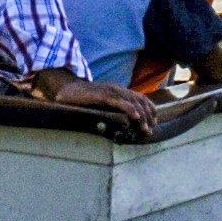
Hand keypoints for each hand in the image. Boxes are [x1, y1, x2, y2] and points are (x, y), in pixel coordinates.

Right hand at [27, 68, 155, 125]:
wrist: (67, 90)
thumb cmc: (84, 99)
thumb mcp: (103, 104)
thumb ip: (114, 109)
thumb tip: (125, 123)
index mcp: (119, 91)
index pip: (141, 98)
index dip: (150, 110)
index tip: (154, 123)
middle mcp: (117, 89)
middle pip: (140, 101)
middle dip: (148, 116)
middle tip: (149, 131)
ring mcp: (110, 90)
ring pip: (132, 102)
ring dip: (141, 116)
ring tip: (145, 129)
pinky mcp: (101, 95)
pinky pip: (118, 101)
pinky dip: (129, 108)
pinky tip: (135, 117)